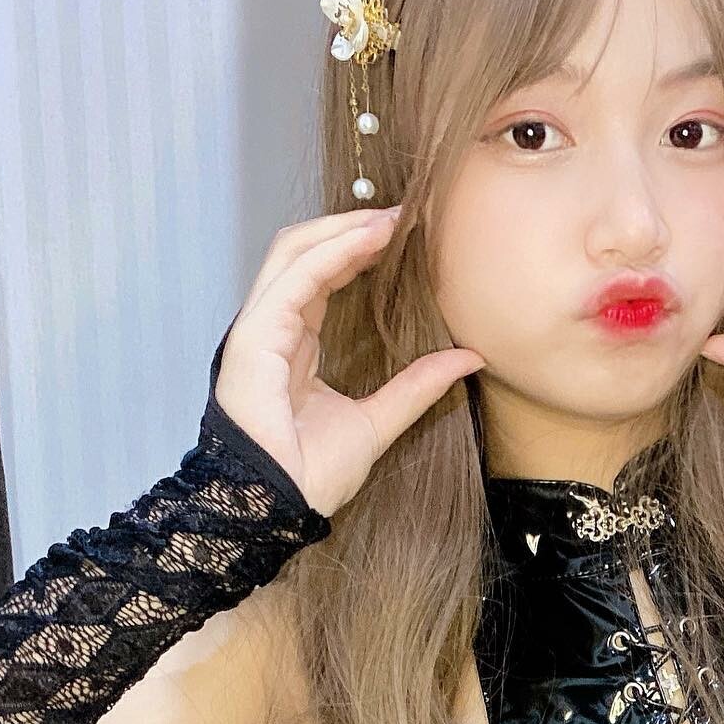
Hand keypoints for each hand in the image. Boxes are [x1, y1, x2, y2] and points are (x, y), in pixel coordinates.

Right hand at [214, 207, 485, 516]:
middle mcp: (272, 331)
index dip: (358, 250)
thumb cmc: (312, 474)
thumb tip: (468, 358)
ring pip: (293, 253)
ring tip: (391, 218)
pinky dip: (330, 252)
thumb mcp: (380, 421)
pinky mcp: (254, 337)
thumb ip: (418, 386)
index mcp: (293, 346)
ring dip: (342, 228)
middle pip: (303, 254)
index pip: (320, 278)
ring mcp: (258, 331)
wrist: (281, 508)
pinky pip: (293, 280)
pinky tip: (368, 238)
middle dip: (350, 227)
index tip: (404, 235)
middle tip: (403, 215)